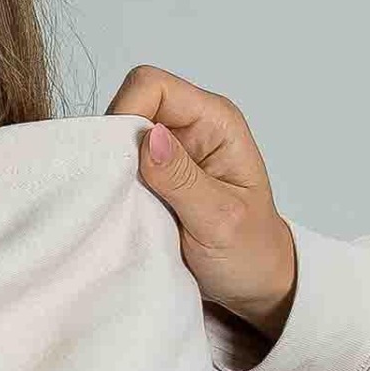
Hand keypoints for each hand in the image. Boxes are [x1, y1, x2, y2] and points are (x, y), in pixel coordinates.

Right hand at [105, 67, 297, 347]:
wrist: (255, 284)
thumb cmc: (250, 252)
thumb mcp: (219, 219)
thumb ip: (182, 179)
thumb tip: (149, 138)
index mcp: (214, 121)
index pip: (152, 86)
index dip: (126, 115)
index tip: (120, 165)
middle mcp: (191, 126)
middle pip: (130, 105)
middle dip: (115, 145)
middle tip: (122, 194)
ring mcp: (171, 151)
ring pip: (121, 138)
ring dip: (114, 171)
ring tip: (126, 208)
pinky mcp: (155, 176)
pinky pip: (122, 167)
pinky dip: (115, 188)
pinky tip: (123, 212)